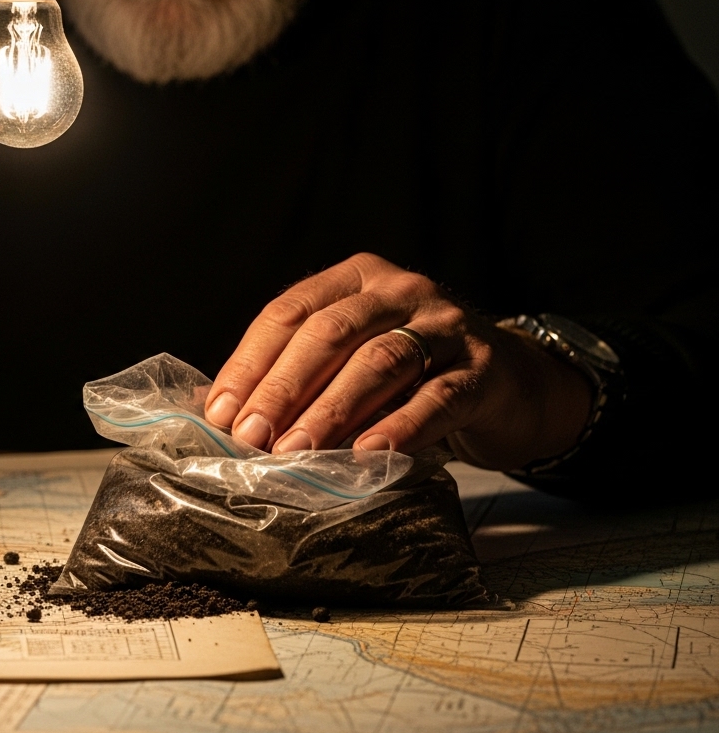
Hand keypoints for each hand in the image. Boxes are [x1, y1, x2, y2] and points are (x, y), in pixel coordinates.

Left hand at [204, 253, 592, 469]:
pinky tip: (369, 453)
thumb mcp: (352, 359)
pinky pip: (439, 397)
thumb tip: (220, 413)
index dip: (251, 363)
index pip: (290, 312)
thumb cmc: (412, 375)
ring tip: (297, 451)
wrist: (512, 384)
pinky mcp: (485, 370)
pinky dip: (401, 426)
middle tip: (252, 437)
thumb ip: (299, 374)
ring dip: (332, 411)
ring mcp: (447, 325)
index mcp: (355, 279)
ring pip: (380, 362)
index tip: (222, 413)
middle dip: (284, 388)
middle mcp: (400, 290)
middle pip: (331, 333)